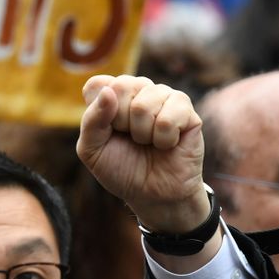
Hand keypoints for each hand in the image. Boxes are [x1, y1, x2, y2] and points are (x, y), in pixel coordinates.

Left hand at [76, 75, 209, 233]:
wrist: (152, 194)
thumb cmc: (121, 169)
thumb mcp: (92, 151)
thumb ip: (91, 121)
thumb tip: (108, 91)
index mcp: (112, 97)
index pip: (97, 85)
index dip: (98, 109)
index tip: (106, 130)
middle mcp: (138, 91)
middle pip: (121, 86)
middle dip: (120, 123)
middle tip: (130, 139)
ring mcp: (164, 97)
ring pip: (144, 104)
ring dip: (142, 134)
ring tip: (148, 142)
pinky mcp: (187, 110)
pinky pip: (168, 118)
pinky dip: (163, 139)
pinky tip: (166, 144)